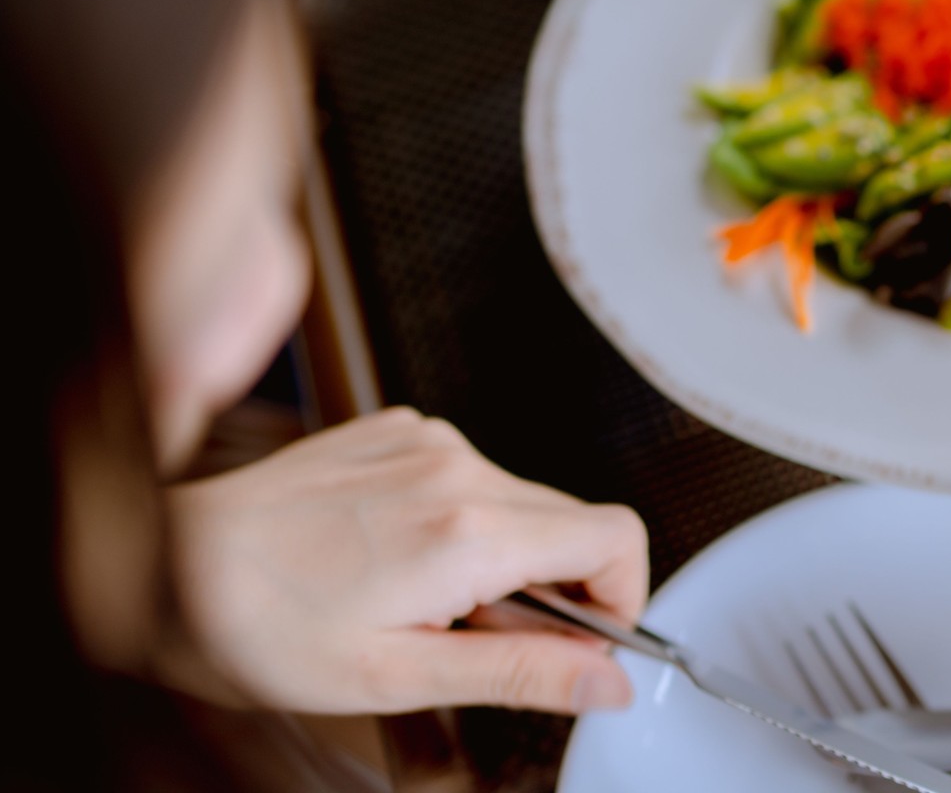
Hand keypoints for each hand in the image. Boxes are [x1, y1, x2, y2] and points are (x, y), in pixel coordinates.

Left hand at [161, 407, 648, 715]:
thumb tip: (606, 683)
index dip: (621, 597)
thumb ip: (522, 674)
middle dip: (556, 586)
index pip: (614, 538)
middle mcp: (458, 469)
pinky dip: (461, 518)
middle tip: (483, 639)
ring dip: (504, 554)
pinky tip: (398, 556)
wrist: (166, 569)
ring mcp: (426, 441)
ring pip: (523, 499)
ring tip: (426, 601)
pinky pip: (472, 474)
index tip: (588, 640)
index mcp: (469, 532)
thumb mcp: (399, 677)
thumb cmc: (261, 630)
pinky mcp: (398, 431)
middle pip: (573, 520)